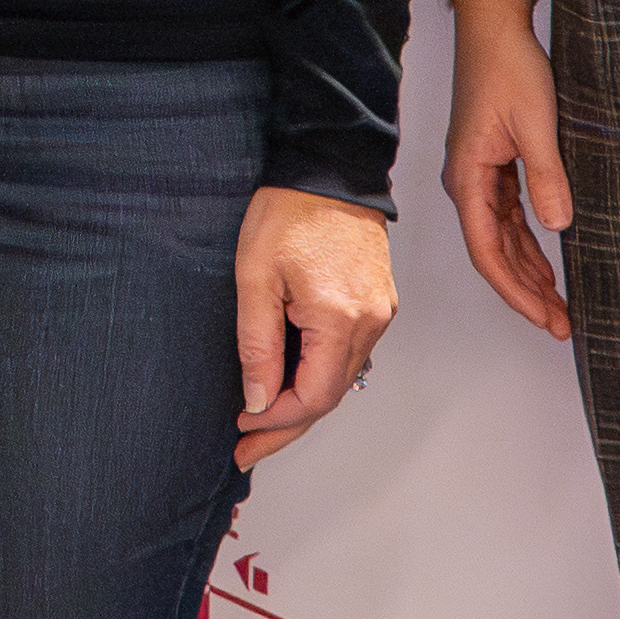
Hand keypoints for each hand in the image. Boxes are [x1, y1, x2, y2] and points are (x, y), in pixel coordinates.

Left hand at [231, 184, 396, 461]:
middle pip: (329, 396)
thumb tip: (259, 401)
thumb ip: (258, 345)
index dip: (274, 420)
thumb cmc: (288, 213)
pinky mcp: (377, 303)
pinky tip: (289, 384)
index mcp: (341, 319)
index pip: (312, 396)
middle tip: (247, 450)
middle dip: (286, 427)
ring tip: (261, 425)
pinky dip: (318, 376)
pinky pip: (348, 356)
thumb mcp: (255, 278)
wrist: (328, 169)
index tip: (240, 426)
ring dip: (302, 404)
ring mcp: (379, 314)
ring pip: (340, 379)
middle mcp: (371, 323)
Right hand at [439, 0, 572, 342]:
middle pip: (493, 254)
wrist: (494, 28)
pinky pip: (508, 218)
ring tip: (558, 306)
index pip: (487, 252)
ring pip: (501, 240)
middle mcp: (467, 183)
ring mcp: (479, 176)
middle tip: (560, 324)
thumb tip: (558, 226)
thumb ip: (546, 177)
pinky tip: (547, 264)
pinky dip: (527, 245)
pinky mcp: (493, 165)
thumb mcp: (535, 124)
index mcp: (467, 178)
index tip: (543, 317)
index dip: (515, 291)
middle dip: (525, 293)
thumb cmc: (507, 67)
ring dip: (528, 273)